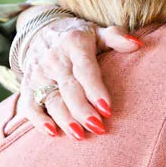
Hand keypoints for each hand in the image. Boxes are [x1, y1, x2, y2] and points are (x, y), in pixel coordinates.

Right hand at [14, 13, 140, 138]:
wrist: (41, 31)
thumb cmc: (78, 37)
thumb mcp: (97, 32)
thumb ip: (116, 37)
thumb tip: (137, 44)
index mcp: (73, 43)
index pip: (85, 69)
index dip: (95, 90)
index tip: (107, 110)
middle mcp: (54, 58)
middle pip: (69, 88)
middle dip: (82, 110)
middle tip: (98, 128)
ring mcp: (39, 72)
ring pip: (50, 99)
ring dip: (64, 119)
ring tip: (80, 135)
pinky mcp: (28, 84)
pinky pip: (29, 104)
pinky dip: (38, 120)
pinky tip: (52, 132)